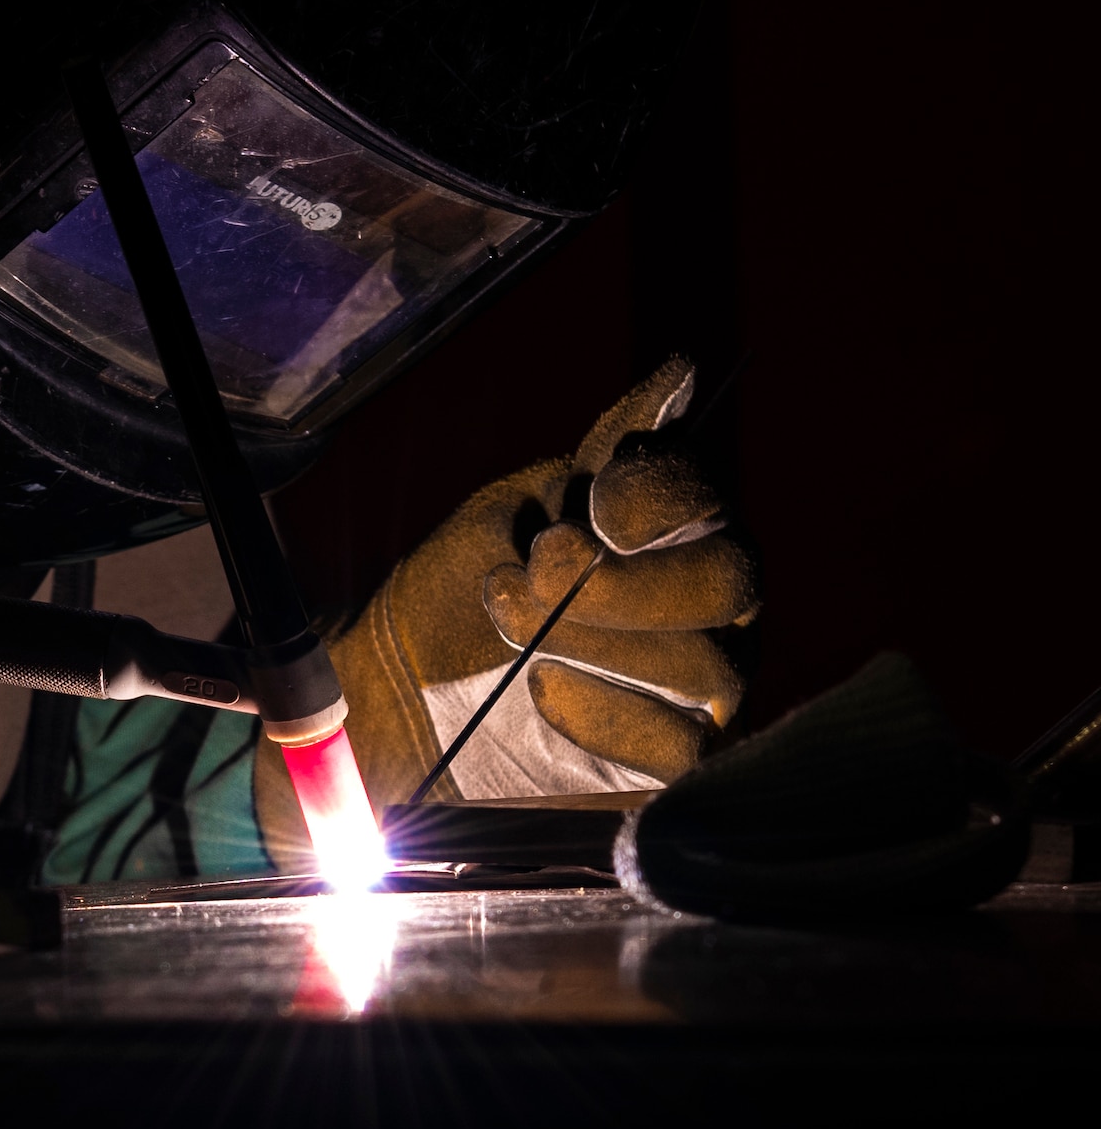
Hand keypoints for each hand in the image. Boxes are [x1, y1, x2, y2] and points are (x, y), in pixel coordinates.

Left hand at [254, 360, 756, 866]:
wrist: (398, 688)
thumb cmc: (464, 586)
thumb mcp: (517, 504)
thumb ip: (604, 448)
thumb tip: (685, 370)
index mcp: (673, 530)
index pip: (706, 497)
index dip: (652, 498)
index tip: (584, 508)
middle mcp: (710, 604)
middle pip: (730, 580)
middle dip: (623, 579)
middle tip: (538, 570)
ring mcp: (703, 685)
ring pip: (703, 665)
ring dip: (589, 641)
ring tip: (510, 626)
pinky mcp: (674, 758)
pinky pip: (676, 744)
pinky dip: (599, 712)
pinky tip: (539, 689)